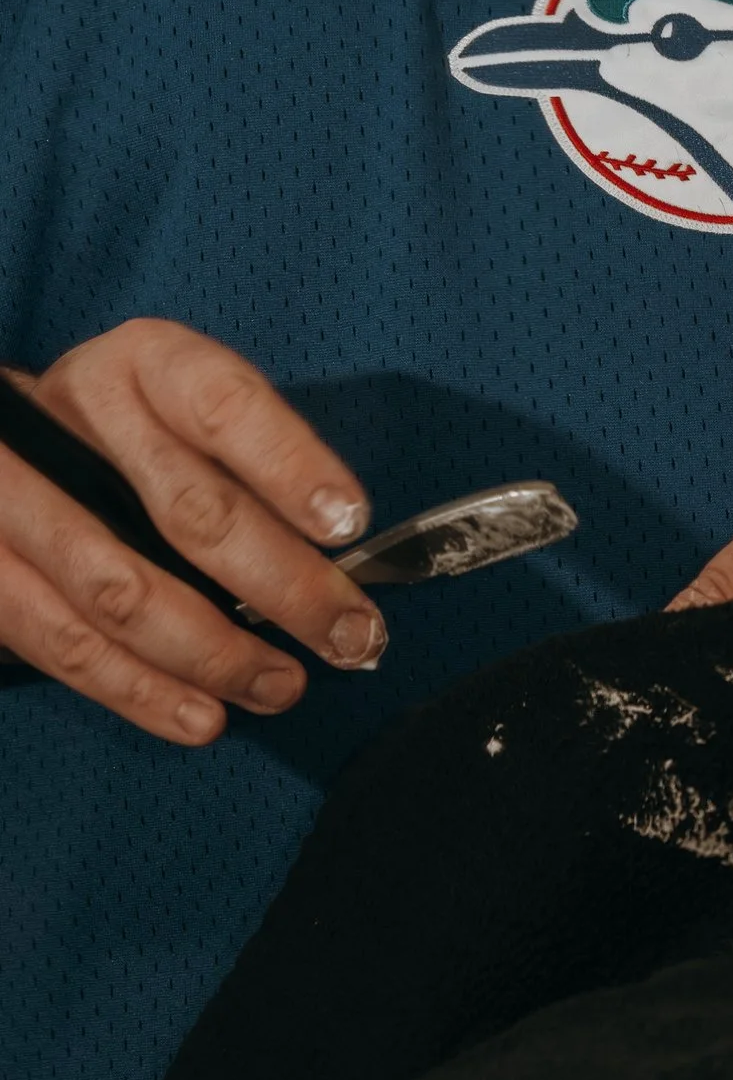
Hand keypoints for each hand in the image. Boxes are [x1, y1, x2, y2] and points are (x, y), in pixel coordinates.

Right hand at [0, 320, 380, 743]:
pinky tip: (202, 716)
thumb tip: (341, 551)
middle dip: (282, 585)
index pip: (224, 405)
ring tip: (283, 686)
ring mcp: (16, 494)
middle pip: (188, 510)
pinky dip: (141, 691)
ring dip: (215, 655)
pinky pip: (67, 645)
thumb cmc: (135, 429)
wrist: (12, 444)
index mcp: (147, 363)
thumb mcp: (186, 407)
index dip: (289, 464)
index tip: (347, 521)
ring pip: (123, 592)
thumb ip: (251, 462)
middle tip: (351, 634)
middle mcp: (80, 416)